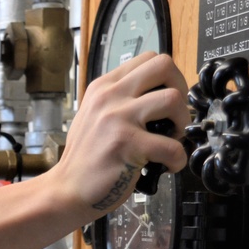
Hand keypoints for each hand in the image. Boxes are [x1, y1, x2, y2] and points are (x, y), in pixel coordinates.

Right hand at [53, 52, 189, 219]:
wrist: (67, 189)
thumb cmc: (84, 159)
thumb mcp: (93, 116)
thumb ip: (119, 100)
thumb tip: (156, 95)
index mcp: (103, 87)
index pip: (149, 59)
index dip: (168, 78)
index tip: (166, 102)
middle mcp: (109, 97)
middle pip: (164, 66)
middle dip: (181, 90)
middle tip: (174, 116)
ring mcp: (117, 119)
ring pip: (173, 99)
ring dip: (182, 122)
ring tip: (171, 140)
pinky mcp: (126, 144)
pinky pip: (172, 146)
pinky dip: (177, 159)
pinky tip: (166, 166)